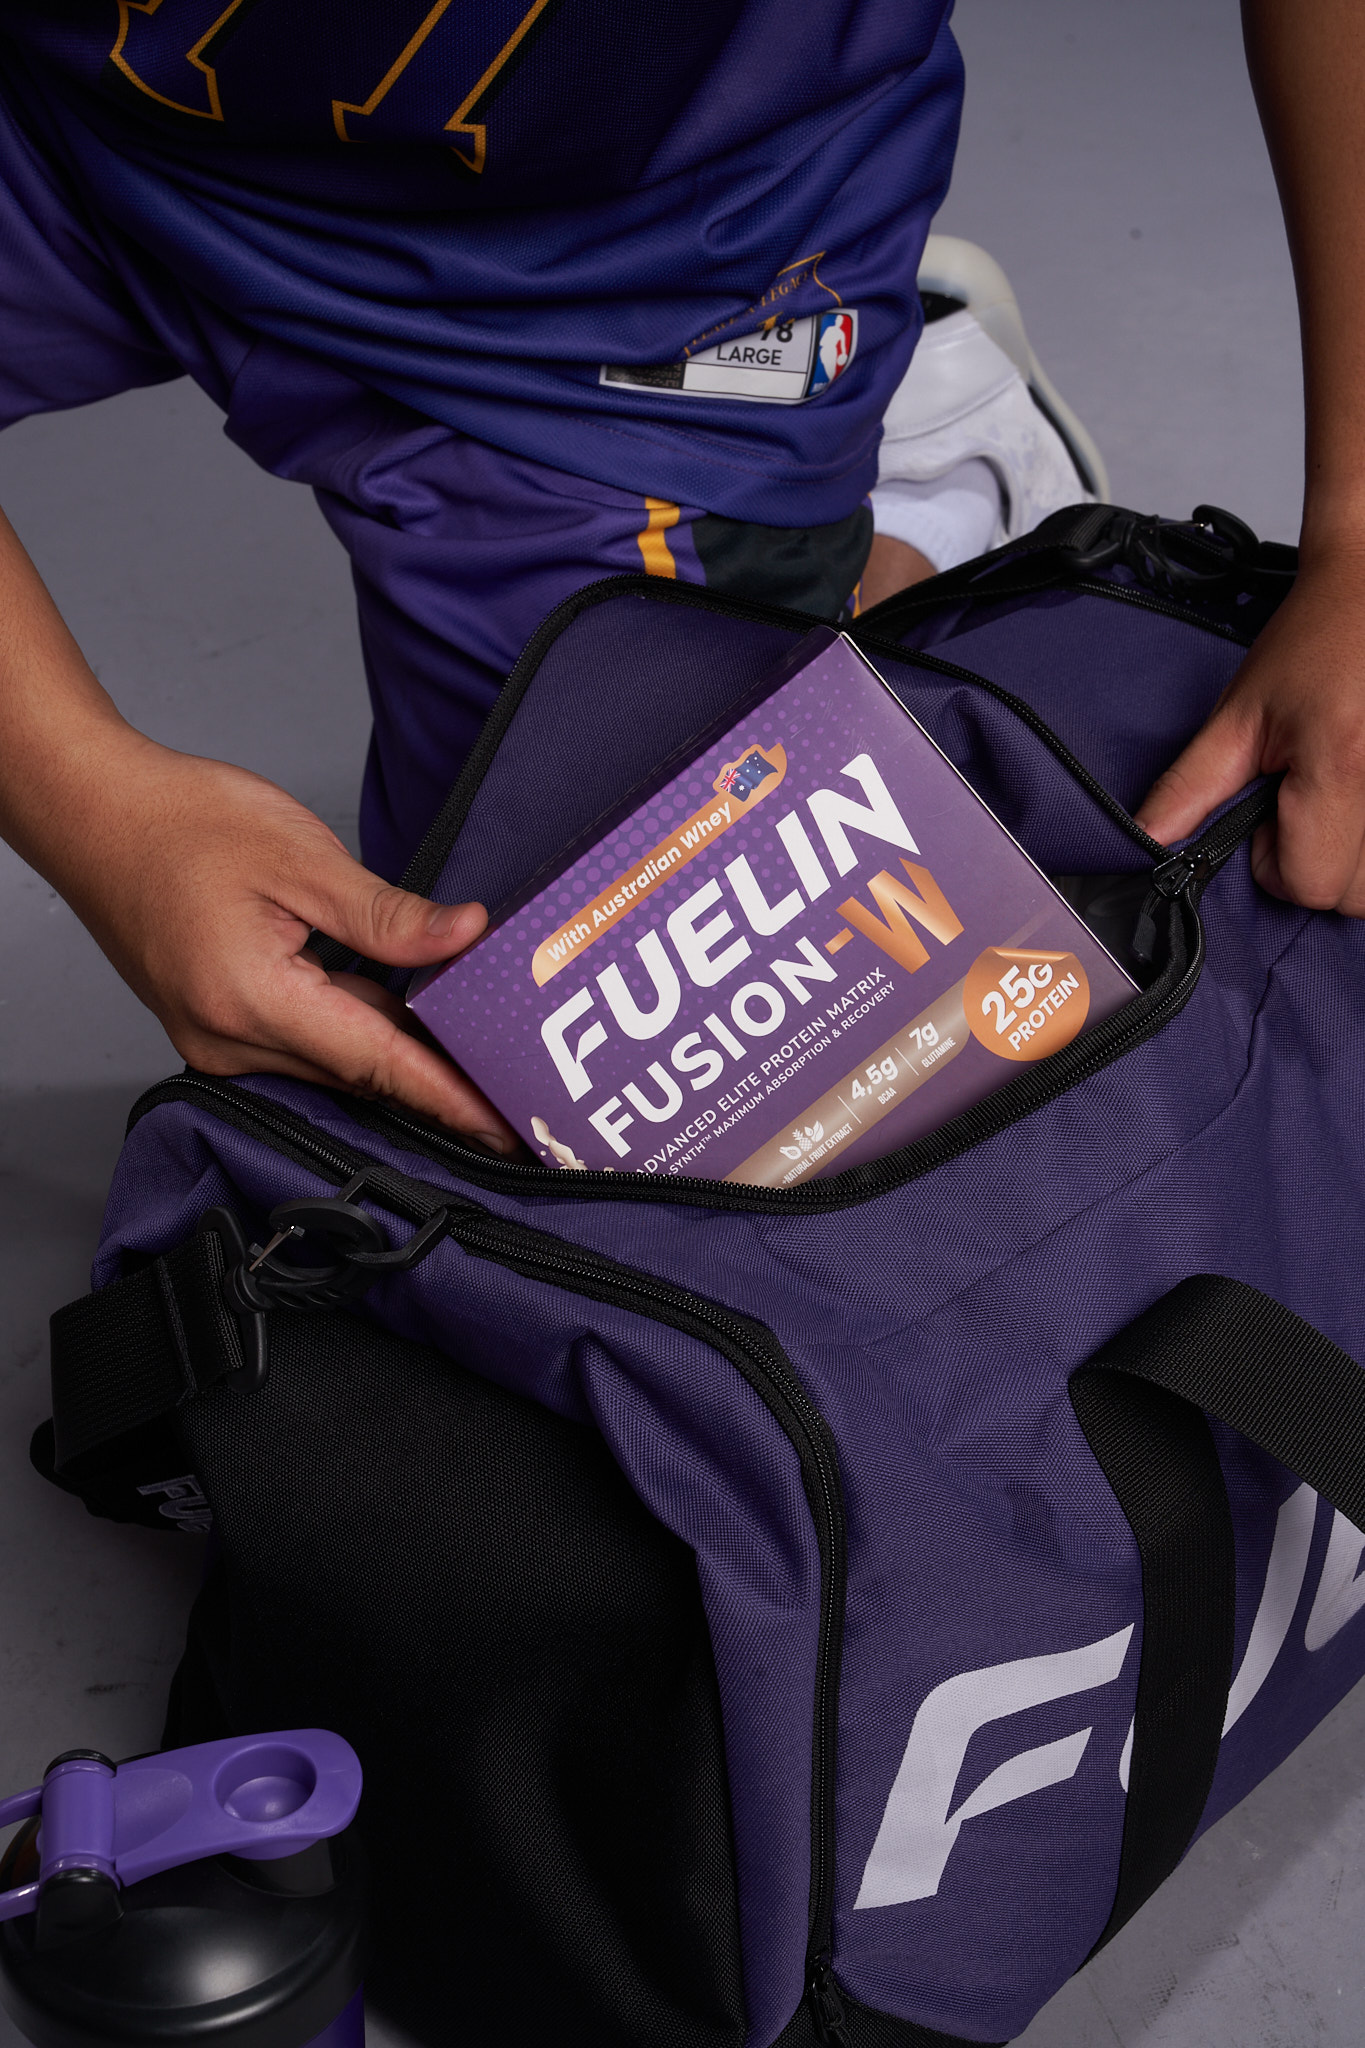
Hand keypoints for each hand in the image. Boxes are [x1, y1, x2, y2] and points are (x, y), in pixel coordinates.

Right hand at [49, 731, 517, 1146]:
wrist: (95, 816)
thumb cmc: (181, 824)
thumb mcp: (301, 858)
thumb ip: (388, 915)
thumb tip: (464, 937)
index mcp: (253, 1002)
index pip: (377, 1067)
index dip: (450, 1100)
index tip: (507, 1129)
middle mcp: (230, 1042)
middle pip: (359, 1077)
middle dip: (436, 1081)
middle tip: (513, 1085)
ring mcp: (218, 1044)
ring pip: (333, 1065)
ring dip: (395, 1053)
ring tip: (470, 1049)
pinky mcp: (216, 1030)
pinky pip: (303, 1047)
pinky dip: (354, 1032)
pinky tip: (399, 1013)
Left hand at [1134, 551, 1364, 914]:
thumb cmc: (1316, 639)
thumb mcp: (1240, 714)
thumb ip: (1191, 788)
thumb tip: (1144, 843)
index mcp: (1342, 764)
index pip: (1309, 884)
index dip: (1277, 861)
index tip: (1273, 813)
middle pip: (1354, 897)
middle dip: (1321, 867)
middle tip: (1309, 802)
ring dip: (1356, 861)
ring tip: (1341, 798)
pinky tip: (1364, 801)